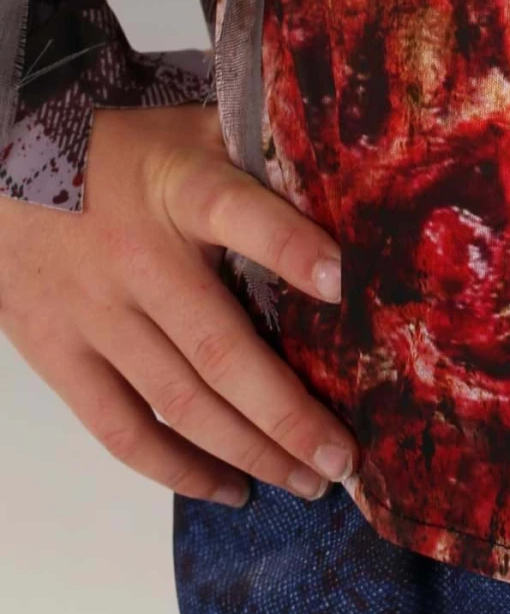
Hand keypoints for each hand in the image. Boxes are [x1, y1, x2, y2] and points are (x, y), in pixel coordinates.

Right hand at [0, 105, 356, 506]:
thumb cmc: (118, 148)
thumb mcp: (191, 128)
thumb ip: (258, 151)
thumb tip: (348, 177)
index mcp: (180, 188)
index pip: (238, 213)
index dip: (290, 247)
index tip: (344, 283)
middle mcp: (139, 260)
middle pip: (219, 349)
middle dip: (288, 413)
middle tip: (344, 457)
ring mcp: (94, 316)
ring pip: (179, 403)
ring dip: (248, 451)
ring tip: (307, 481)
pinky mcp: (57, 355)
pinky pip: (121, 428)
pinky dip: (176, 469)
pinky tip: (229, 486)